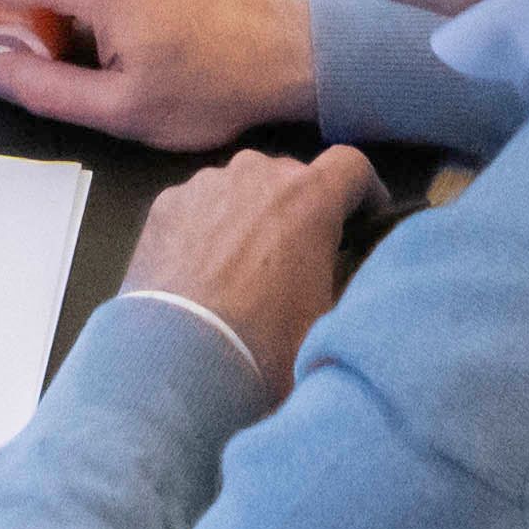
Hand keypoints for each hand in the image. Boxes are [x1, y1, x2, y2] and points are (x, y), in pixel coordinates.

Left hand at [119, 145, 379, 401]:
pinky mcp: (165, 204)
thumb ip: (341, 275)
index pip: (352, 165)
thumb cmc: (267, 344)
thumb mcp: (329, 318)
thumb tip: (336, 265)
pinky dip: (205, 226)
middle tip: (294, 257)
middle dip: (298, 208)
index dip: (363, 191)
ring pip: (240, 188)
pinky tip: (198, 269)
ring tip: (238, 266)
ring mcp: (205, 184)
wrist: (180, 363)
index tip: (362, 221)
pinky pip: (198, 205)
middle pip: (291, 176)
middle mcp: (258, 173)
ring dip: (249, 214)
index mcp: (310, 197)